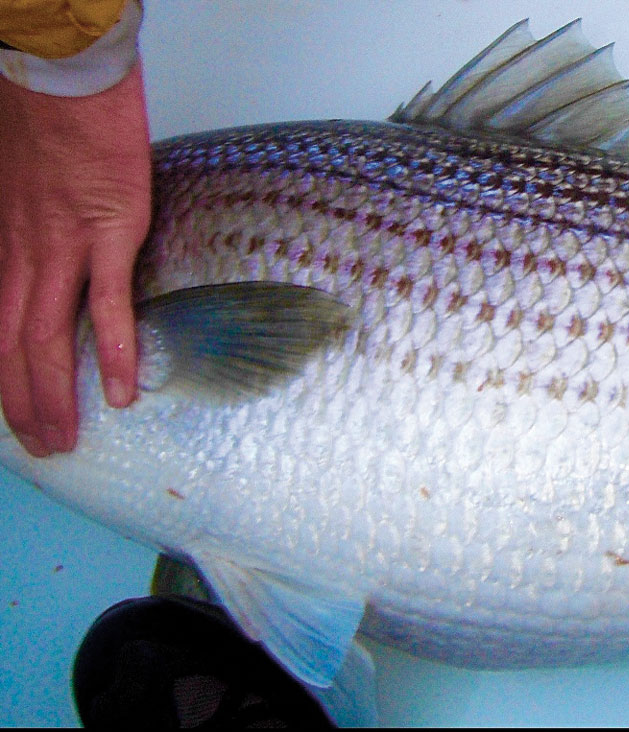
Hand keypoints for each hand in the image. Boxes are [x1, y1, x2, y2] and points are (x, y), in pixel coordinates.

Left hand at [0, 61, 150, 456]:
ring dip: (53, 396)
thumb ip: (23, 231)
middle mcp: (20, 258)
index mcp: (1, 247)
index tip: (15, 413)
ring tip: (63, 439)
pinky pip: (108, 306)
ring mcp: (62, 250)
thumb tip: (42, 260)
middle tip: (44, 446)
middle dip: (22, 404)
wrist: (63, 78)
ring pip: (46, 339)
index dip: (0, 379)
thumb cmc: (42, 120)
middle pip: (11, 348)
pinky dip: (113, 354)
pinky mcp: (108, 237)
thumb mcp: (14, 186)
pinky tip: (122, 392)